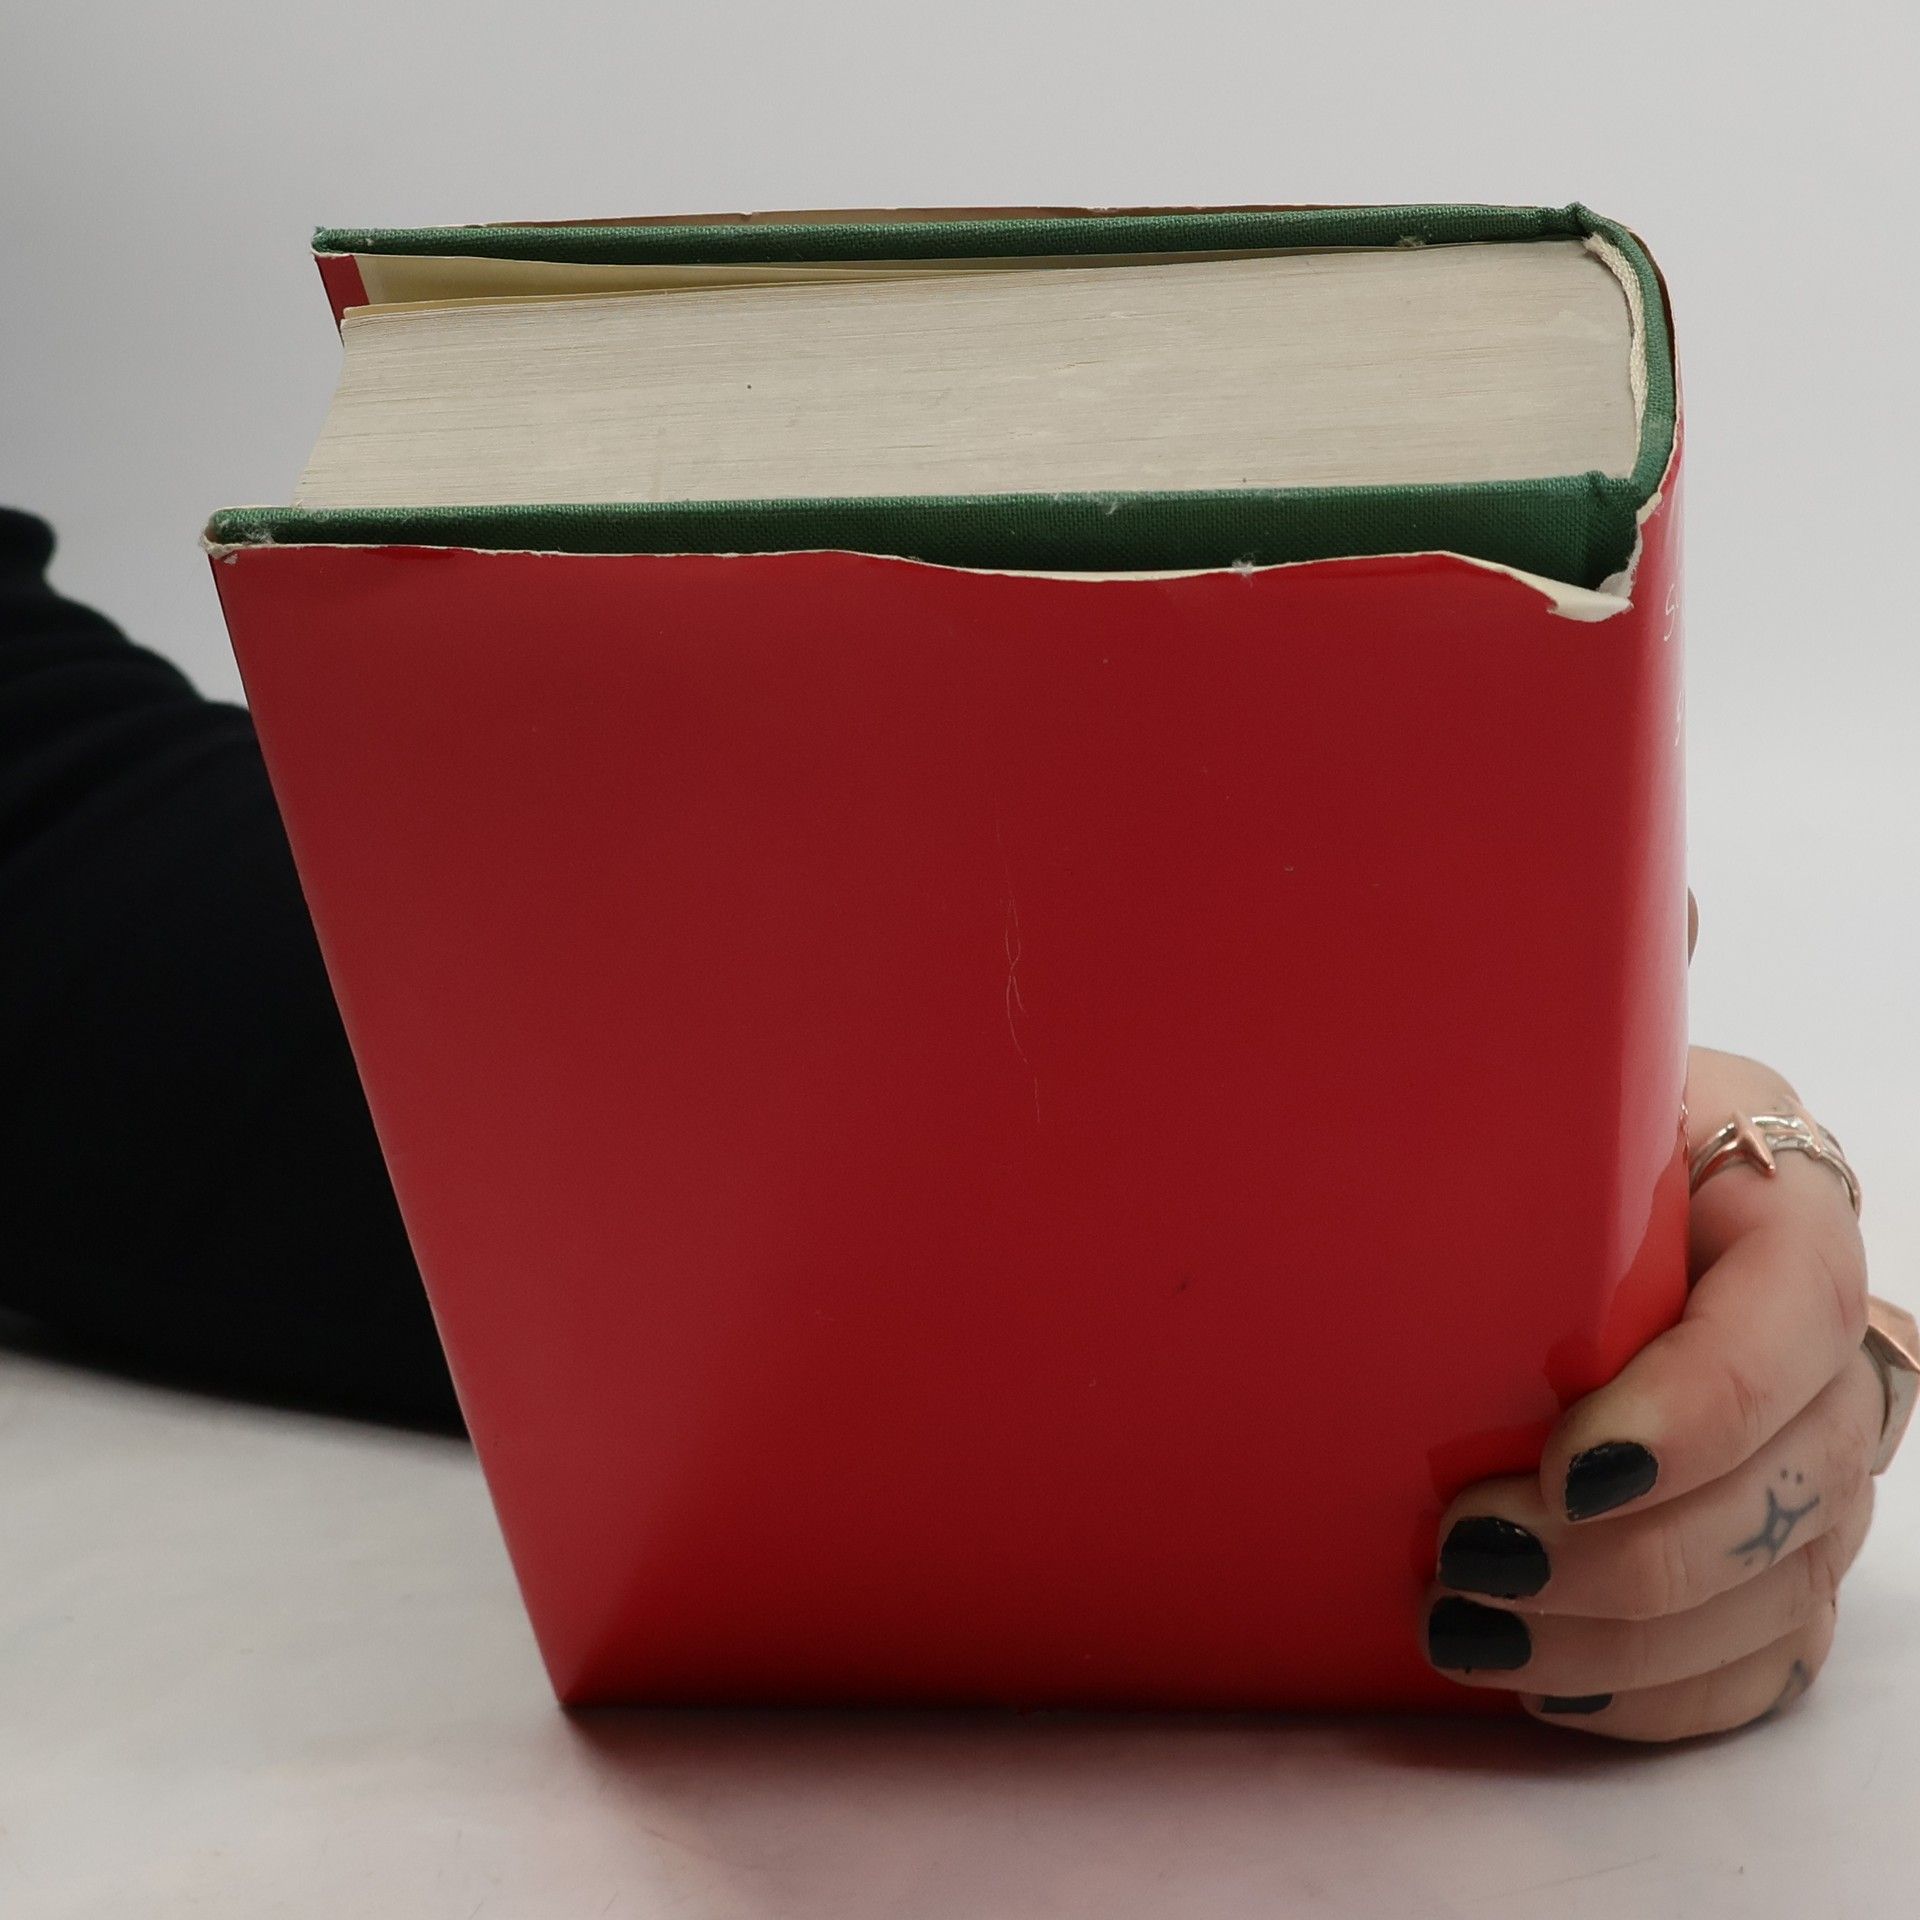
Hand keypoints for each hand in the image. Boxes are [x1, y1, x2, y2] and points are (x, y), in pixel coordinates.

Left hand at [1422, 891, 1881, 1739]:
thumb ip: (1597, 980)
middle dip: (1632, 1546)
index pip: (1790, 1319)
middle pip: (1794, 1478)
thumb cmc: (1554, 1124)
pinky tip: (1554, 1689)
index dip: (1698, 1405)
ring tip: (1470, 1627)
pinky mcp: (1774, 1558)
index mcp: (1787, 1203)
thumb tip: (1647, 893)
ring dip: (1622, 1632)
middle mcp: (1830, 1339)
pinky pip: (1756, 1663)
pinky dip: (1658, 1693)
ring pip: (1775, 1587)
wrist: (1562, 1213)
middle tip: (1469, 1558)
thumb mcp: (1571, 1048)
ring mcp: (1818, 1463)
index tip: (1567, 1457)